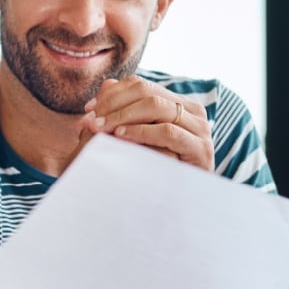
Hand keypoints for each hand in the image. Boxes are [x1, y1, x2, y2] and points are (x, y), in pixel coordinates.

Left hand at [83, 77, 214, 170]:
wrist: (182, 204)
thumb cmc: (156, 169)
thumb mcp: (136, 136)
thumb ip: (123, 111)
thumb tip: (105, 84)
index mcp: (178, 103)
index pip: (141, 85)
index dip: (112, 94)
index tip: (88, 110)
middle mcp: (192, 110)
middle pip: (147, 92)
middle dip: (113, 104)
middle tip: (90, 120)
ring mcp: (199, 128)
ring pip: (157, 107)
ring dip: (123, 116)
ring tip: (100, 128)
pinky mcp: (200, 148)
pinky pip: (168, 132)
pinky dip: (141, 132)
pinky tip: (120, 136)